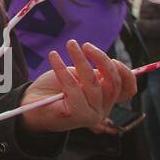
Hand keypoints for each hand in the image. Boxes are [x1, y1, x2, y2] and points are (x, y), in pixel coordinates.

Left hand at [19, 40, 135, 133]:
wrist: (30, 106)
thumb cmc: (55, 89)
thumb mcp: (79, 78)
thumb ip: (95, 73)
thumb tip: (107, 59)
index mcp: (106, 101)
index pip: (128, 90)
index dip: (125, 72)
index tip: (113, 58)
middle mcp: (102, 110)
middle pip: (113, 82)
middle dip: (101, 59)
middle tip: (86, 45)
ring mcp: (91, 115)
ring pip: (92, 82)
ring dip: (80, 59)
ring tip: (70, 44)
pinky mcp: (76, 115)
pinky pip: (72, 86)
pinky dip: (61, 68)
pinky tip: (53, 56)